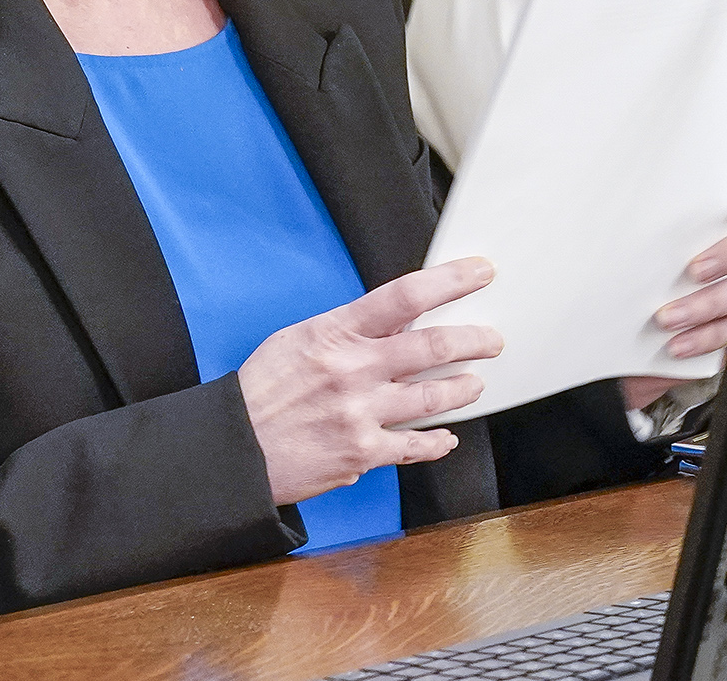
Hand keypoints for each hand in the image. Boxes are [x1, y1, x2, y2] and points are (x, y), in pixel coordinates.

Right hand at [238, 257, 502, 506]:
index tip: (479, 272)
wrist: (233, 449)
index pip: (405, 296)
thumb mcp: (297, 340)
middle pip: (431, 347)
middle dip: (474, 340)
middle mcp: (353, 370)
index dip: (450, 281)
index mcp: (336, 332)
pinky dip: (435, 441)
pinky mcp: (361, 454)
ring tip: (474, 382)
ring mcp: (359, 413)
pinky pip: (413, 447)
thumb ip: (347, 330)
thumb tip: (395, 319)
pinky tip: (447, 436)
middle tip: (492, 340)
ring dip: (462, 388)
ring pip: (432, 396)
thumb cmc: (262, 391)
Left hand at [622, 164, 726, 410]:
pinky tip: (681, 342)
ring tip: (670, 316)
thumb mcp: (639, 229)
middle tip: (694, 269)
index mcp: (726, 205)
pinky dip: (710, 336)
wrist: (629, 318)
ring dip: (713, 302)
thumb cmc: (638, 259)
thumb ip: (641, 212)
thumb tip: (605, 197)